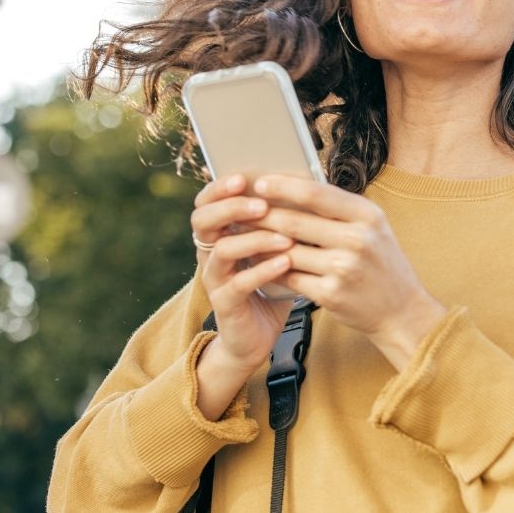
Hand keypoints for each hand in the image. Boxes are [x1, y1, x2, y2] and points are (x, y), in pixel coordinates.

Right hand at [189, 175, 295, 418]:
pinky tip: (285, 262)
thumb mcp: (275, 249)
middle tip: (260, 203)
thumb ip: (282, 222)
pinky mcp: (225, 304)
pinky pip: (238, 283)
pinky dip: (262, 270)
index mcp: (220, 234)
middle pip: (203, 220)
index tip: (243, 176)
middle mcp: (210, 253)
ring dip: (254, 239)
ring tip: (284, 236)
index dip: (220, 188)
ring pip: (221, 250)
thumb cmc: (270, 286)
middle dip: (231, 207)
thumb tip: (310, 185)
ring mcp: (215, 279)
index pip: (207, 201)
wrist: (257, 336)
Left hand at [250, 175, 447, 369]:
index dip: (283, 186)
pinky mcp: (331, 294)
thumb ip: (340, 209)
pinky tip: (259, 265)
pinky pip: (289, 277)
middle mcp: (358, 240)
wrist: (402, 311)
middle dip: (262, 215)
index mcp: (367, 216)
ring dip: (261, 244)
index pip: (316, 194)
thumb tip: (295, 187)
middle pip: (295, 221)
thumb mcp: (373, 228)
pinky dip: (271, 270)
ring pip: (287, 250)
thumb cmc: (382, 265)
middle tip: (240, 211)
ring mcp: (344, 269)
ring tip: (244, 237)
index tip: (261, 183)